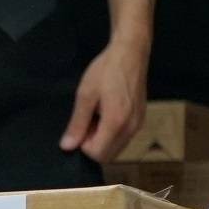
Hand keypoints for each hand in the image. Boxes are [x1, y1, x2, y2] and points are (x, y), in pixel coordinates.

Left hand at [61, 36, 148, 162]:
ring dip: (103, 139)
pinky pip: (124, 137)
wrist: (130, 53)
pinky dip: (113, 133)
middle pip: (108, 155)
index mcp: (116, 123)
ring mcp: (138, 124)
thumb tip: (67, 146)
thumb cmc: (106, 70)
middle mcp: (131, 128)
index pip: (97, 154)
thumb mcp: (85, 94)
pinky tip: (108, 113)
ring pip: (117, 148)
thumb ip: (77, 123)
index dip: (83, 144)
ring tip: (97, 115)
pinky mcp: (141, 119)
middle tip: (88, 121)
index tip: (81, 126)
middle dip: (94, 144)